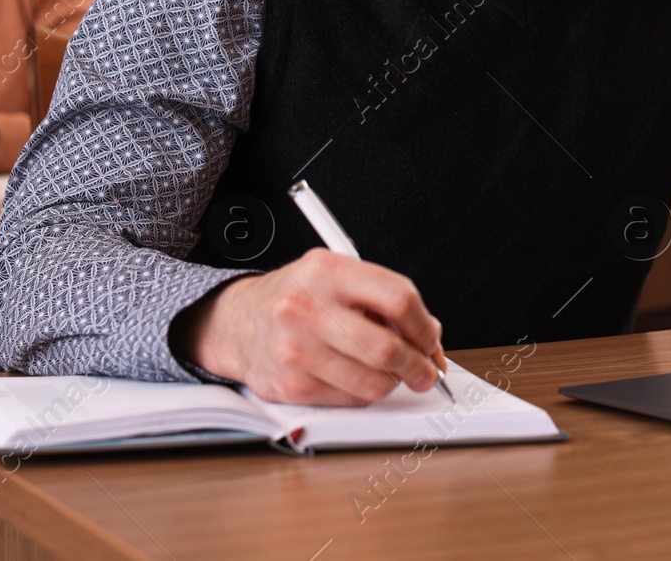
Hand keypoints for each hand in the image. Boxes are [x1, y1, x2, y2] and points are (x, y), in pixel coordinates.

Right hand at [171, 248, 445, 405]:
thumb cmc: (298, 297)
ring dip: (392, 382)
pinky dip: (363, 394)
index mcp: (327, 271)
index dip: (424, 326)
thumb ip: (384, 300)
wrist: (239, 321)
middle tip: (425, 370)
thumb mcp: (338, 278)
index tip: (431, 339)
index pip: (398, 298)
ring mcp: (296, 349)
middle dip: (417, 365)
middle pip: (387, 348)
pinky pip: (350, 400)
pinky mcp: (291, 385)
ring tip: (389, 372)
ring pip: (373, 382)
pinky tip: (355, 377)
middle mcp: (308, 308)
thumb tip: (429, 337)